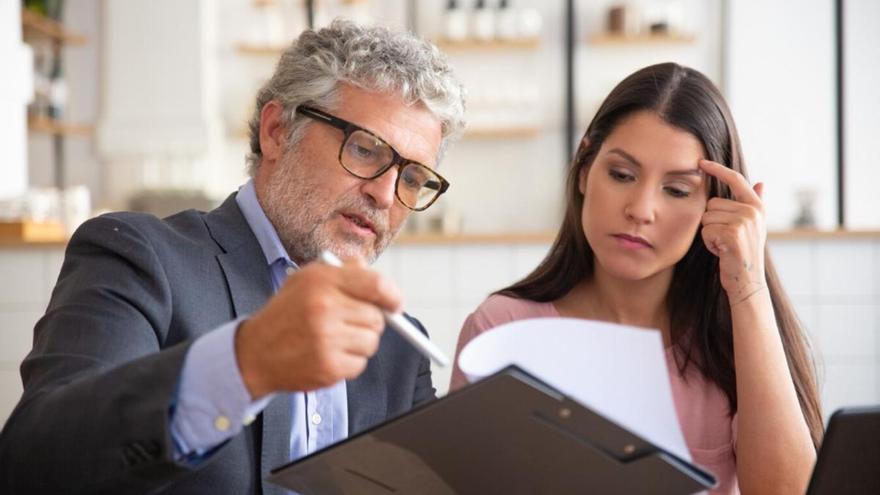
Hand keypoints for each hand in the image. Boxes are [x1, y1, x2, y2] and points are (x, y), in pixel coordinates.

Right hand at [234, 256, 401, 398]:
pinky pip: (360, 364)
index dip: (392, 295)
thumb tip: (375, 275)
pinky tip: (328, 354)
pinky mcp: (328, 367)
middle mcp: (325, 308)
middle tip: (347, 322)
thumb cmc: (286, 313)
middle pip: (377, 317)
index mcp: (322, 281)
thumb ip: (344, 272)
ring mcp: (327, 340)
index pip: (377, 285)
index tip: (394, 303)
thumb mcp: (307, 279)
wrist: (255, 352)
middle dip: (368, 320)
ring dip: (360, 342)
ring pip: (372, 342)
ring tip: (334, 338)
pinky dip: (350, 362)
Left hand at [699, 159, 767, 304]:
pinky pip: (706, 230)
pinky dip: (709, 243)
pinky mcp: (732, 233)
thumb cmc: (744, 253)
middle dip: (712, 222)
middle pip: (712, 203)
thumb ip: (754, 203)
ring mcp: (744, 221)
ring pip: (706, 217)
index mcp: (756, 206)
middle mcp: (752, 211)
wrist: (747, 281)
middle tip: (726, 239)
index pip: (735, 179)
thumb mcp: (753, 226)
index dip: (717, 169)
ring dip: (710, 234)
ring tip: (725, 245)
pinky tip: (722, 252)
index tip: (701, 162)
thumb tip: (760, 183)